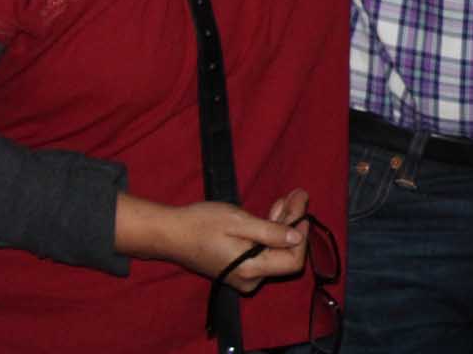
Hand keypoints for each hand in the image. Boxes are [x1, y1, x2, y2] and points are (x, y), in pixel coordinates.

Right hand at [116, 189, 309, 293]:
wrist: (171, 233)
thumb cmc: (201, 224)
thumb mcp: (239, 222)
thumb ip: (270, 232)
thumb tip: (297, 237)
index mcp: (251, 269)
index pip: (293, 260)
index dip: (302, 234)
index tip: (302, 207)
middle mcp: (250, 279)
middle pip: (285, 253)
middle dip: (294, 222)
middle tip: (297, 194)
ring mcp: (244, 276)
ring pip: (275, 251)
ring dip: (283, 224)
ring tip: (287, 198)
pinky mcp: (239, 269)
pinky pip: (263, 252)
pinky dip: (269, 232)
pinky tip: (272, 212)